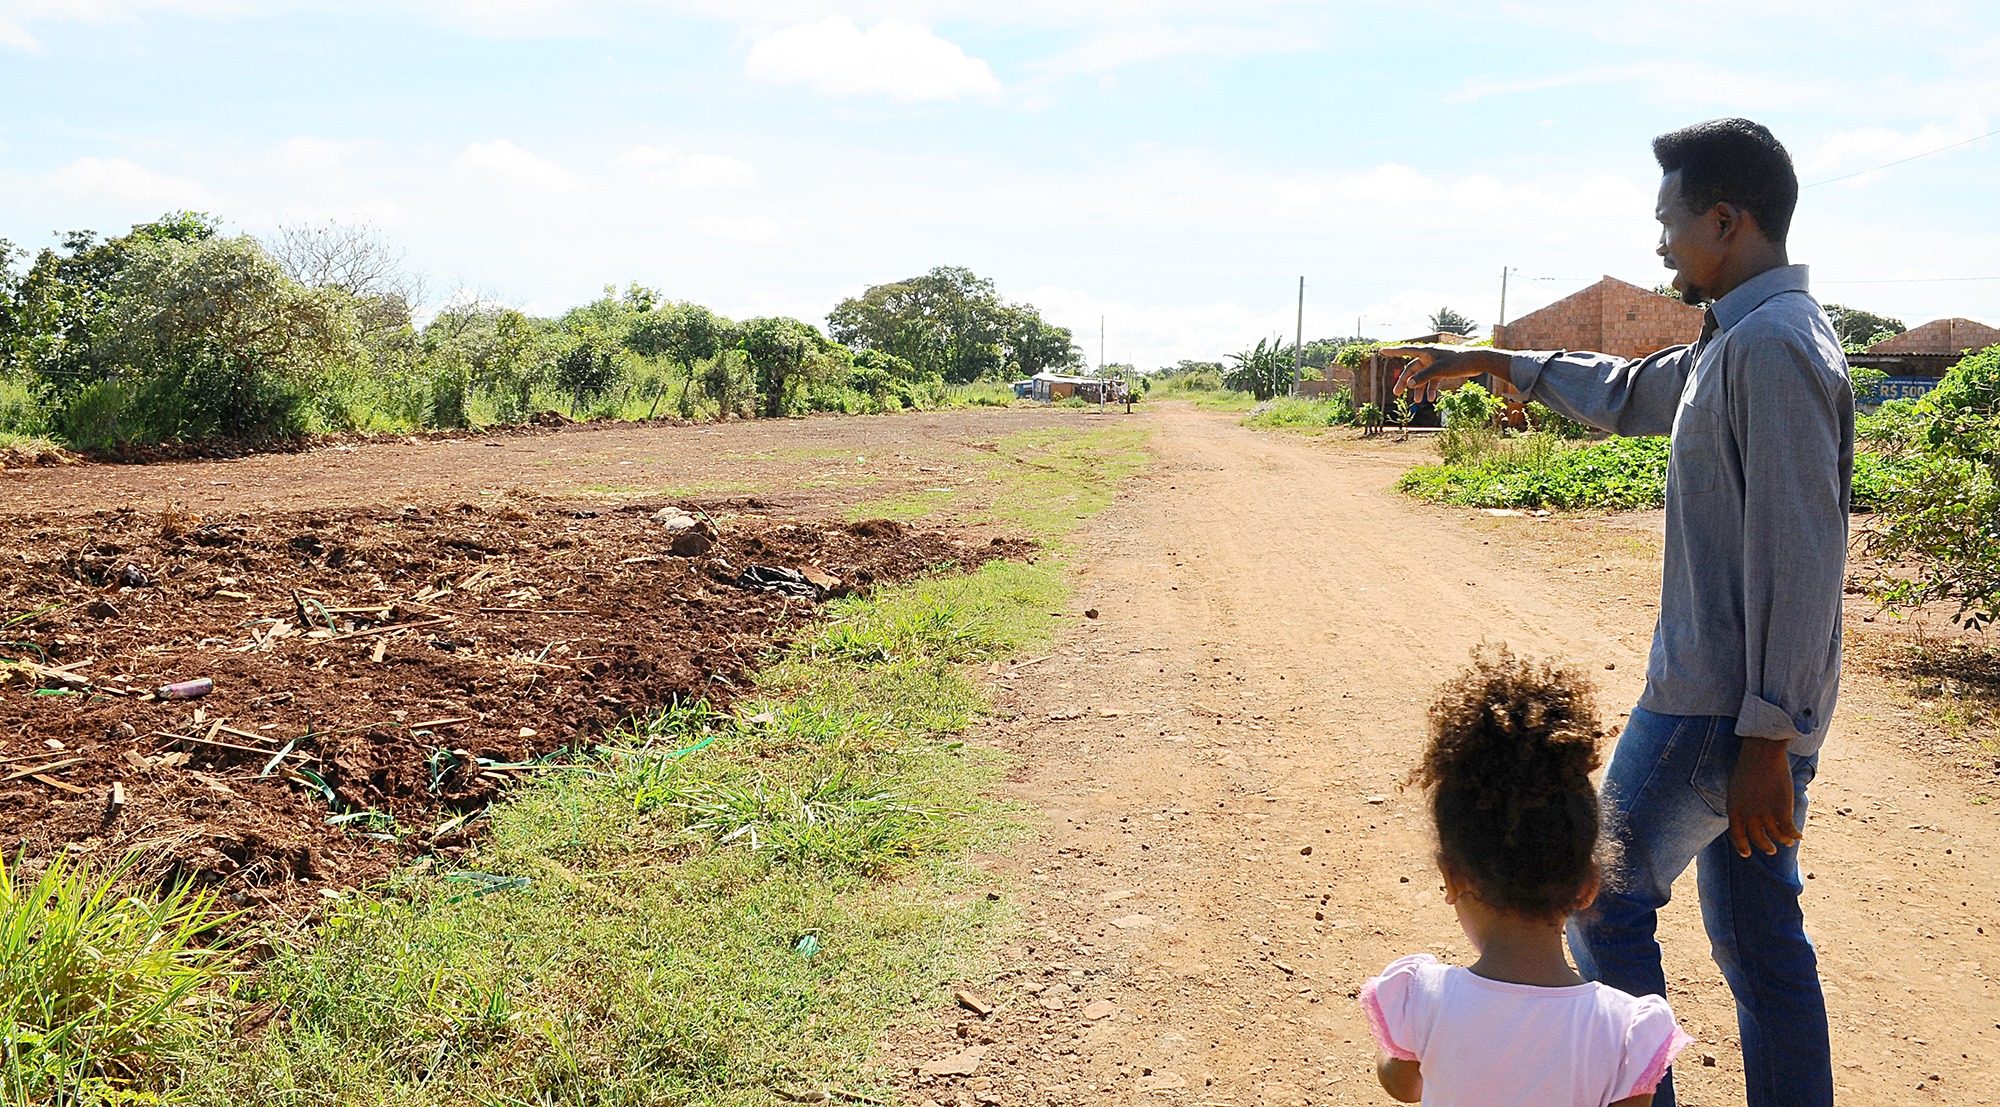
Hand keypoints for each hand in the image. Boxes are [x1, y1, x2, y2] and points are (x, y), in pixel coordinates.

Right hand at [1381, 345, 1510, 400]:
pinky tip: (1431, 399)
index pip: (1405, 350)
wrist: (1476, 361)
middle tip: (1397, 393)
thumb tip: (1409, 385)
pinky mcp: (1442, 370)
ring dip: (1418, 388)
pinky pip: (1432, 380)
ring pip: (1422, 377)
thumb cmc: (1458, 362)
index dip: (1393, 351)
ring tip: (1417, 401)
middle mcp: (1428, 356)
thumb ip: (1423, 377)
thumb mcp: (1439, 370)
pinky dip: (1430, 389)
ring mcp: (1435, 363)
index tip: (1381, 350)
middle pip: (1412, 369)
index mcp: (1426, 351)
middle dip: (1404, 381)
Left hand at [1727, 737, 1799, 856]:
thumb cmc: (1749, 765)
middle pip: (1757, 838)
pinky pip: (1789, 829)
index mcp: (1734, 809)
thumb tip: (1746, 814)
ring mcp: (1765, 814)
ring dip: (1783, 841)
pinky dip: (1794, 834)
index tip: (1746, 854)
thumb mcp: (1736, 787)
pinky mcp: (1782, 810)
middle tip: (1771, 850)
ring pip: (1776, 835)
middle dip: (1765, 846)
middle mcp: (1748, 815)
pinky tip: (1799, 836)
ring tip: (1788, 842)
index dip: (1742, 846)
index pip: (1736, 834)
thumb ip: (1740, 803)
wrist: (1762, 755)